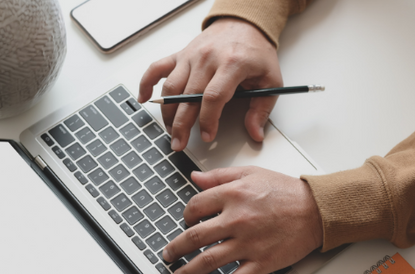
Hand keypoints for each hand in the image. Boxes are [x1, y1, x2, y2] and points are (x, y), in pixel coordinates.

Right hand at [138, 17, 282, 151]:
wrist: (244, 24)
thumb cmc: (256, 52)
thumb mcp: (270, 80)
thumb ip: (262, 109)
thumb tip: (255, 133)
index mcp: (232, 64)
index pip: (214, 96)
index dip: (208, 120)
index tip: (208, 136)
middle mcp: (208, 58)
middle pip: (188, 96)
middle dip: (182, 124)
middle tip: (180, 143)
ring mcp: (191, 56)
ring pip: (171, 87)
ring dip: (167, 112)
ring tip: (171, 131)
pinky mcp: (181, 54)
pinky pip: (157, 68)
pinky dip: (146, 83)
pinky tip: (144, 98)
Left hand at [163, 166, 322, 273]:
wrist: (317, 210)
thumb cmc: (287, 192)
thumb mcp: (252, 173)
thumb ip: (220, 176)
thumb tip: (195, 177)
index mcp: (233, 195)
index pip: (194, 206)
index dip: (184, 215)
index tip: (185, 222)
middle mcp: (237, 219)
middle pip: (194, 237)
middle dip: (175, 249)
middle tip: (168, 254)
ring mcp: (248, 243)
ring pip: (207, 262)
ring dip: (187, 271)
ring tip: (178, 273)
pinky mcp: (261, 262)